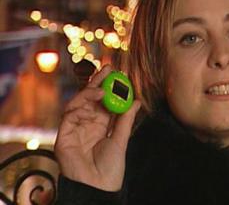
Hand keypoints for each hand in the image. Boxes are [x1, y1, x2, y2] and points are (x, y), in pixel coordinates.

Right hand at [54, 65, 140, 190]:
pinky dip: (78, 108)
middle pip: (90, 99)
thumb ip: (126, 120)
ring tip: (100, 89)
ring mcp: (75, 129)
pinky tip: (88, 106)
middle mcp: (87, 124)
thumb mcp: (121, 140)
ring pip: (78, 104)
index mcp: (102, 125)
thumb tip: (136, 101)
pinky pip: (68, 116)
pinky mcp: (64, 136)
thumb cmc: (110, 169)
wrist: (97, 188)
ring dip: (88, 93)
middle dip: (97, 82)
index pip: (104, 101)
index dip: (110, 87)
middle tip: (107, 68)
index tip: (119, 74)